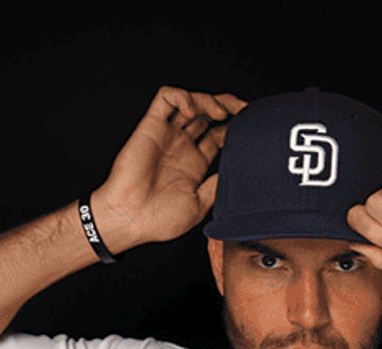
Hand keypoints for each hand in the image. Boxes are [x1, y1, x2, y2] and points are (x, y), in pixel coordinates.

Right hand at [94, 86, 247, 251]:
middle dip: (229, 106)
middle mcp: (182, 145)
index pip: (220, 134)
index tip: (252, 129)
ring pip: (191, 102)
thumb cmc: (159, 219)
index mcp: (195, 163)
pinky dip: (181, 96)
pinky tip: (191, 110)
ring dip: (209, 99)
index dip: (236, 128)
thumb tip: (240, 170)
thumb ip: (218, 185)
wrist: (129, 219)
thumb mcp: (200, 204)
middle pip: (209, 114)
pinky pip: (165, 98)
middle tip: (244, 110)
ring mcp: (167, 134)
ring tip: (220, 111)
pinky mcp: (151, 126)